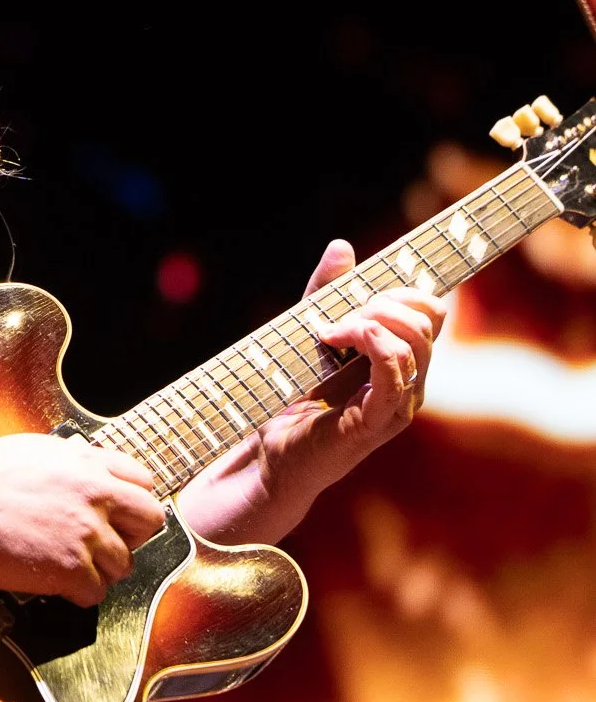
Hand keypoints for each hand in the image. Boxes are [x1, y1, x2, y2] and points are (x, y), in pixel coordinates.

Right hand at [0, 433, 163, 607]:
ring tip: (68, 566)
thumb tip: (86, 469)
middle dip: (131, 536)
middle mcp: (96, 495)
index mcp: (88, 464)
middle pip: (149, 521)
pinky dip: (78, 593)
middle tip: (104, 543)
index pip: (143, 482)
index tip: (119, 515)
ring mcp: (86, 533)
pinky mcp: (70, 568)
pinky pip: (96, 592)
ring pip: (123, 564)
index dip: (132, 502)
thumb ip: (72, 463)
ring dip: (100, 569)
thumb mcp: (37, 451)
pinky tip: (56, 582)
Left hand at [257, 237, 447, 512]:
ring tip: (330, 330)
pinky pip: (394, 368)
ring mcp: (400, 404)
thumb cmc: (291, 398)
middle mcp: (412, 383)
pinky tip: (334, 338)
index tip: (355, 294)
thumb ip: (326, 292)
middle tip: (338, 316)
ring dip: (368, 320)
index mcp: (403, 362)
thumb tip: (343, 246)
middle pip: (427, 319)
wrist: (269, 456)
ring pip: (413, 340)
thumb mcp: (308, 331)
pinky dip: (367, 340)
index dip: (400, 289)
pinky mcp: (378, 420)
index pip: (431, 310)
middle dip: (382, 301)